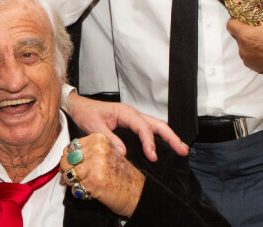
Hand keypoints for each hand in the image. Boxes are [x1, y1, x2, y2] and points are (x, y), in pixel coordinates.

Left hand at [60, 134, 144, 216]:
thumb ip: (89, 150)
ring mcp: (95, 163)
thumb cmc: (120, 173)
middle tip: (80, 176)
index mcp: (99, 138)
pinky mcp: (93, 179)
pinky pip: (74, 187)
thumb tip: (66, 157)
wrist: (134, 190)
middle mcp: (97, 148)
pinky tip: (90, 190)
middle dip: (69, 169)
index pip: (71, 146)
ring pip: (68, 173)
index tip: (78, 165)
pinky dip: (78, 191)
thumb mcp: (106, 153)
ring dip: (72, 181)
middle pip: (66, 158)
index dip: (71, 158)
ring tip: (84, 183)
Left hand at [65, 92, 188, 160]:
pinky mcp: (132, 125)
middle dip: (171, 137)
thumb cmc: (87, 113)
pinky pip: (149, 130)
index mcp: (126, 113)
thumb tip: (123, 153)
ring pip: (156, 126)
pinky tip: (165, 145)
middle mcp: (133, 114)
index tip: (153, 156)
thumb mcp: (94, 127)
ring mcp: (134, 119)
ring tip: (181, 148)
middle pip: (157, 125)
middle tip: (183, 149)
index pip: (143, 128)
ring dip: (169, 137)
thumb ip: (109, 139)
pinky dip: (160, 137)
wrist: (79, 107)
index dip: (150, 142)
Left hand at [227, 0, 262, 75]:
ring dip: (250, 41)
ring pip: (243, 47)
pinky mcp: (257, 68)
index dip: (236, 18)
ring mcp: (250, 61)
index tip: (245, 15)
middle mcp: (245, 50)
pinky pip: (250, 57)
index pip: (230, 24)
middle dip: (245, 29)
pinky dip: (256, 52)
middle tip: (257, 23)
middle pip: (237, 35)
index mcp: (247, 36)